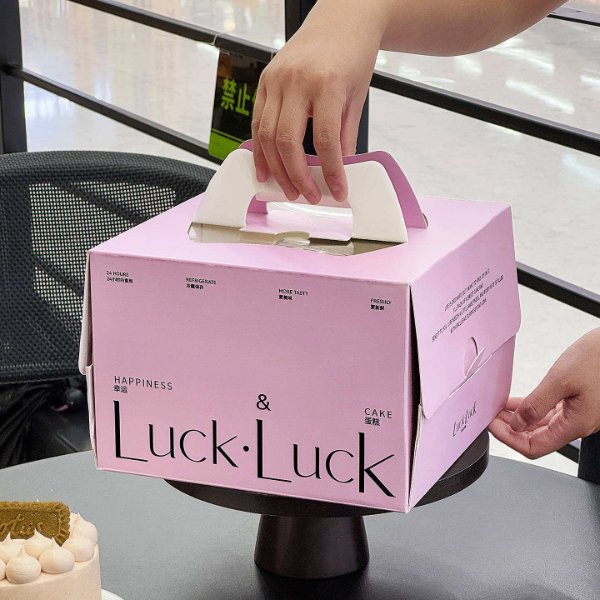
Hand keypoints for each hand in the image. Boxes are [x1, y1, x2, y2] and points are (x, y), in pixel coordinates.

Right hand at [251, 1, 386, 202]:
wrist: (341, 17)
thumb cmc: (353, 53)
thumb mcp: (357, 95)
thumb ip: (346, 134)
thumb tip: (340, 168)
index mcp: (325, 84)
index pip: (325, 141)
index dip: (330, 172)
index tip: (337, 191)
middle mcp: (296, 81)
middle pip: (287, 142)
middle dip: (296, 176)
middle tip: (306, 196)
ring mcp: (276, 80)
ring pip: (266, 135)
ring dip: (275, 169)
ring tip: (287, 189)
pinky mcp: (264, 80)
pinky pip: (257, 121)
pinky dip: (260, 149)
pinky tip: (266, 168)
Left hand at [489, 328, 599, 458]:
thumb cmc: (598, 358)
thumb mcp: (560, 380)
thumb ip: (537, 404)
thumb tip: (516, 424)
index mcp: (575, 424)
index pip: (535, 447)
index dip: (509, 438)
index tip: (491, 425)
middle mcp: (577, 424)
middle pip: (536, 438)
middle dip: (509, 429)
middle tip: (490, 416)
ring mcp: (577, 414)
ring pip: (540, 426)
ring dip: (517, 419)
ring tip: (497, 410)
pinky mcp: (576, 403)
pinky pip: (548, 413)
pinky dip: (529, 409)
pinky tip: (514, 404)